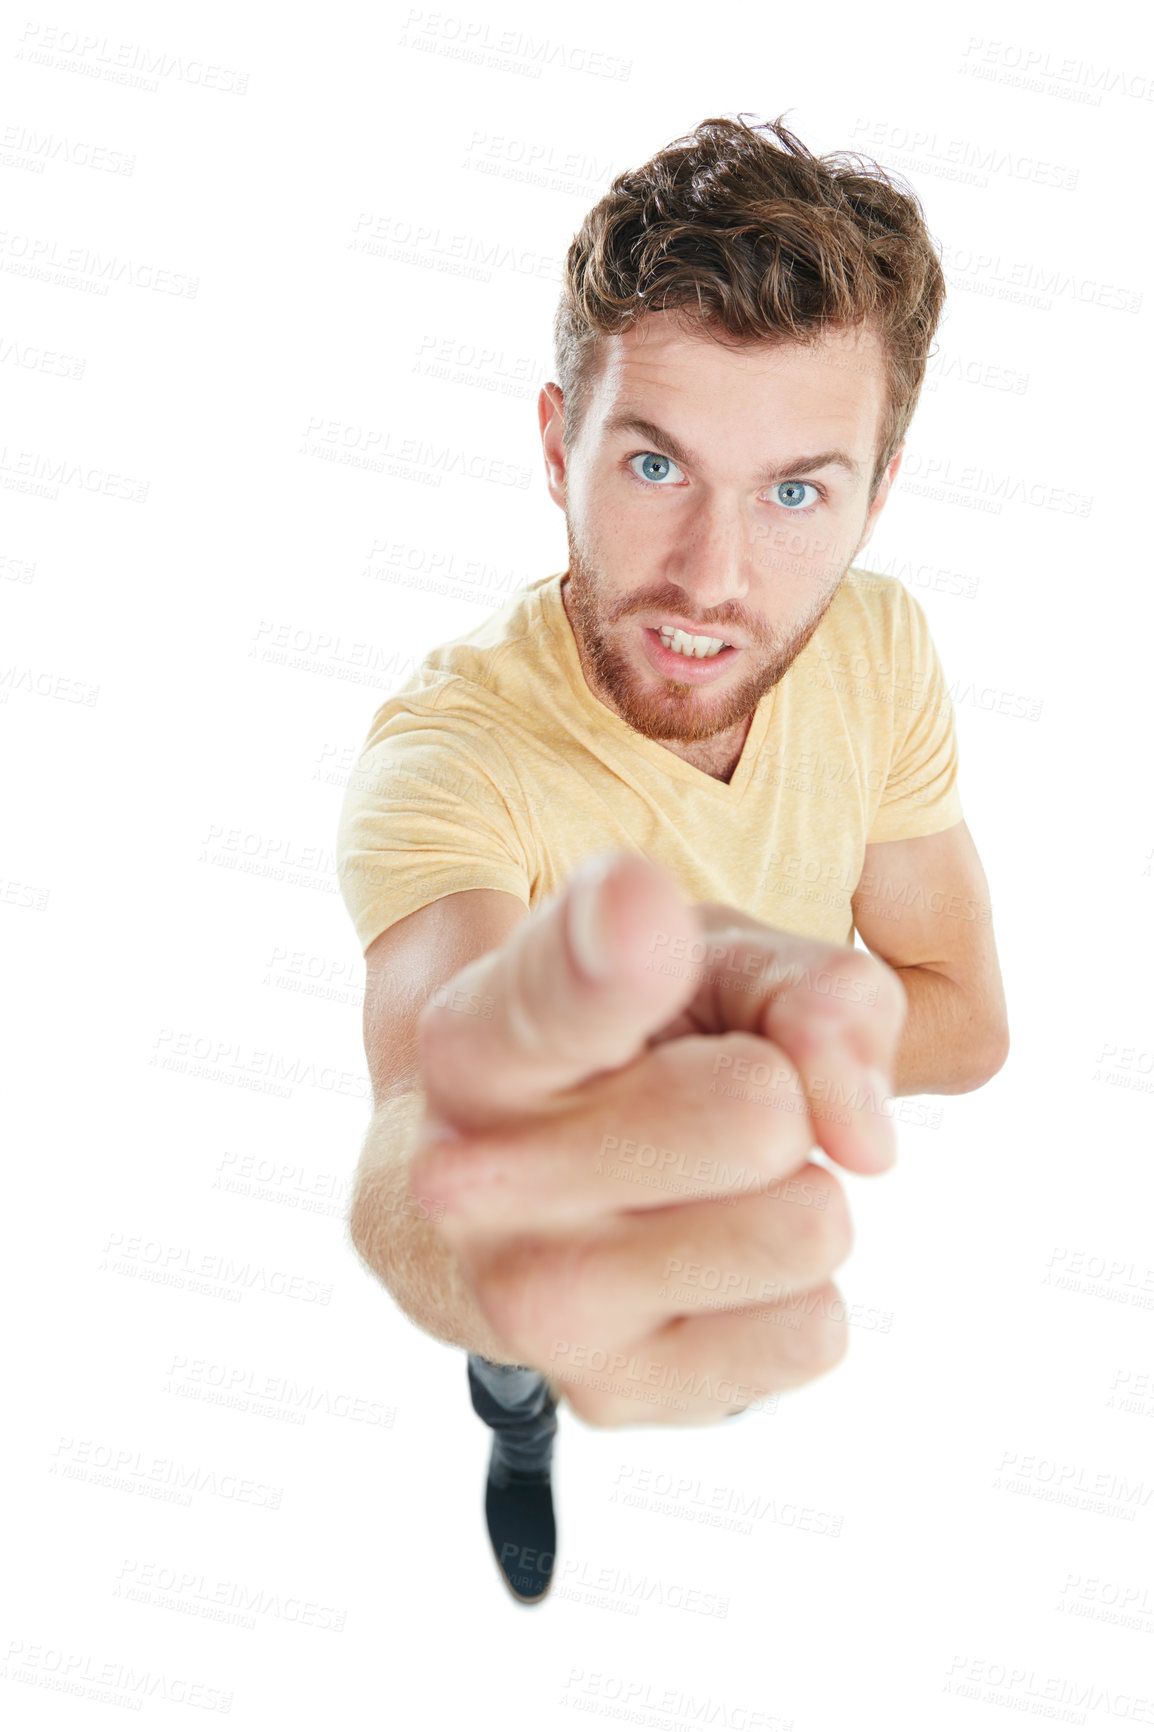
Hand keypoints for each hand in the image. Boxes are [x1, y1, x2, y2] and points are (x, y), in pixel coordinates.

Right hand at [407, 849, 906, 1426]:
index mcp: (478, 1037)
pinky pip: (813, 1331)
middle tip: (704, 1101)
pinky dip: (789, 1295)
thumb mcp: (705, 966)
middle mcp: (473, 1177)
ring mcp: (532, 1303)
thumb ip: (809, 991)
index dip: (612, 953)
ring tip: (704, 1185)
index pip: (558, 995)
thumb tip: (863, 1134)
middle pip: (761, 1114)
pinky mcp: (608, 1394)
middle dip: (779, 1096)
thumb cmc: (618, 1055)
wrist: (507, 1212)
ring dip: (793, 1197)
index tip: (641, 904)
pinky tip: (703, 1267)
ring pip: (807, 1226)